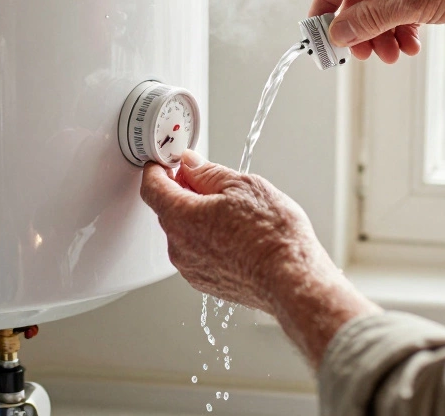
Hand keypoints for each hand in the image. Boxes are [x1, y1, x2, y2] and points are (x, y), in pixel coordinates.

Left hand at [139, 152, 333, 312]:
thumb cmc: (272, 236)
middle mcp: (179, 247)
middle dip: (181, 192)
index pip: (152, 187)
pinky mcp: (206, 283)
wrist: (292, 279)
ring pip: (184, 233)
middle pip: (168, 211)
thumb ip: (208, 173)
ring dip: (196, 217)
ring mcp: (191, 269)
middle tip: (206, 181)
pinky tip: (235, 234)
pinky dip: (207, 240)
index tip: (166, 162)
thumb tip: (191, 165)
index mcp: (181, 217)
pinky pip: (197, 254)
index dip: (157, 169)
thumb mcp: (242, 186)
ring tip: (232, 211)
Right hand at [309, 0, 444, 62]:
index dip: (326, 4)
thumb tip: (337, 34)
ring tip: (391, 55)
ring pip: (382, 7)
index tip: (317, 30)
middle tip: (361, 54)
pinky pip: (402, 11)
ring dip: (382, 34)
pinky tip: (410, 46)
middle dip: (361, 28)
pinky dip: (401, 30)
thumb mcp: (410, 3)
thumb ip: (368, 20)